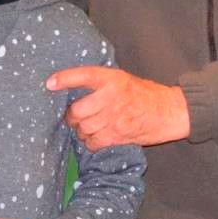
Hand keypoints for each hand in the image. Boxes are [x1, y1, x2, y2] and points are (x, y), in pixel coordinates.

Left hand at [46, 67, 189, 150]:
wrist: (168, 111)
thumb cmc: (143, 93)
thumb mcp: (122, 79)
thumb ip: (101, 82)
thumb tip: (72, 87)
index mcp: (112, 78)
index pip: (83, 75)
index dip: (64, 79)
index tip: (49, 83)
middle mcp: (111, 96)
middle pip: (77, 110)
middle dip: (71, 116)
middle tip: (74, 115)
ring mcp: (115, 117)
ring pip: (83, 128)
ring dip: (80, 130)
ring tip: (86, 127)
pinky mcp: (119, 135)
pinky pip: (93, 142)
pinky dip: (90, 142)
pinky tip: (95, 137)